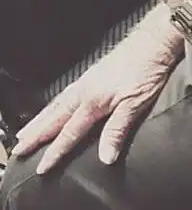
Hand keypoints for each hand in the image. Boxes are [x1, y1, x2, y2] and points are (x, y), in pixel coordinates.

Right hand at [11, 30, 175, 173]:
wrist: (154, 40)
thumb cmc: (148, 70)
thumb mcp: (136, 103)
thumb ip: (117, 130)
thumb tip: (104, 158)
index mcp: (93, 101)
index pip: (70, 133)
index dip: (55, 152)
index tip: (41, 169)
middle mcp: (84, 91)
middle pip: (55, 118)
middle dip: (36, 135)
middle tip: (18, 150)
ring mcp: (87, 80)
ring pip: (57, 105)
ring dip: (40, 120)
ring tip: (25, 133)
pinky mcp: (93, 74)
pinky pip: (65, 94)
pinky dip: (53, 105)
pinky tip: (53, 108)